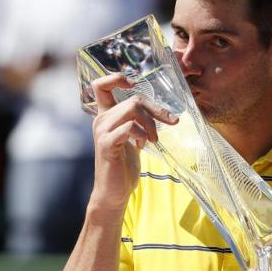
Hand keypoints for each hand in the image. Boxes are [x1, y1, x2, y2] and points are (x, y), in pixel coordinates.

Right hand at [89, 74, 177, 214]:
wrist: (114, 192)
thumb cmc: (125, 164)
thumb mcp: (133, 138)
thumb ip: (139, 122)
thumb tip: (164, 111)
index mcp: (106, 116)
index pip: (101, 86)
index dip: (117, 78)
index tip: (134, 85)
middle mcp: (101, 120)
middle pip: (133, 99)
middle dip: (157, 110)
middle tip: (171, 122)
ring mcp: (102, 132)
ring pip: (132, 109)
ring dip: (151, 124)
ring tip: (153, 140)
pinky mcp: (107, 145)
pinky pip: (129, 128)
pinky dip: (142, 135)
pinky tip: (142, 146)